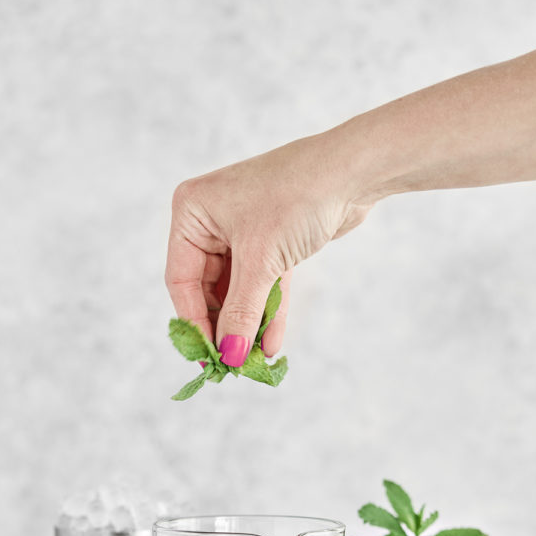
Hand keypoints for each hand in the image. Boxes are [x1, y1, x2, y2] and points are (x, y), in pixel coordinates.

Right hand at [165, 133, 369, 363]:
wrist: (353, 171)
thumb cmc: (297, 198)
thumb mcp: (261, 261)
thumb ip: (241, 311)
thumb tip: (228, 355)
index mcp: (193, 212)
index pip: (181, 280)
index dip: (194, 322)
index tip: (208, 357)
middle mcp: (212, 220)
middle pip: (208, 288)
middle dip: (225, 326)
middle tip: (233, 363)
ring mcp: (242, 230)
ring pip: (239, 290)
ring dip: (248, 324)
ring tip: (254, 360)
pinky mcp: (272, 241)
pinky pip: (263, 284)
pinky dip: (267, 310)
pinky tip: (271, 343)